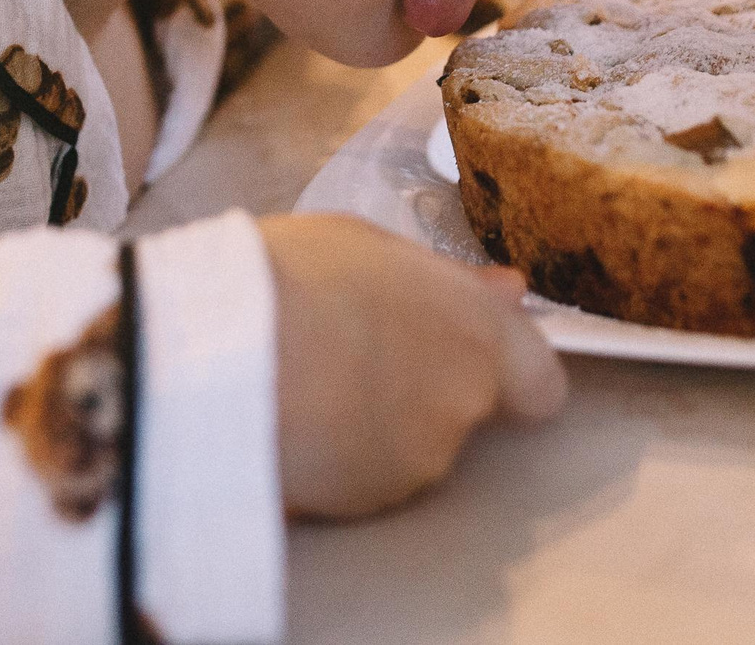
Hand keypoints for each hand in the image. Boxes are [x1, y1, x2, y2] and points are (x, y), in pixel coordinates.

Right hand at [260, 212, 566, 518]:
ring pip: (408, 451)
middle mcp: (462, 409)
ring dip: (373, 427)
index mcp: (480, 335)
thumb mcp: (368, 246)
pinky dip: (336, 461)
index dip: (510, 374)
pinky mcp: (358, 508)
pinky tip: (290, 424)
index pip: (540, 383)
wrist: (214, 357)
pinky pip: (357, 481)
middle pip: (464, 413)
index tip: (467, 353)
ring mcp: (413, 466)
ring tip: (307, 384)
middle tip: (357, 354)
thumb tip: (508, 292)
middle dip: (423, 393)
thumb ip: (447, 280)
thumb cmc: (290, 278)